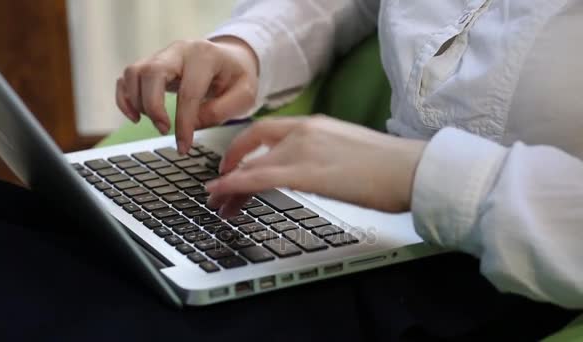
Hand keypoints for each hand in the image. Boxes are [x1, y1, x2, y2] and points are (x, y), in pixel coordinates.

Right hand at [116, 37, 258, 152]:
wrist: (231, 60)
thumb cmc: (237, 78)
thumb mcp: (245, 95)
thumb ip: (221, 111)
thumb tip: (191, 124)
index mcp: (205, 56)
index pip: (188, 92)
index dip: (183, 123)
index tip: (183, 146)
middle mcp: (179, 50)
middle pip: (152, 73)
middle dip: (154, 107)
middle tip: (164, 130)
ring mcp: (161, 55)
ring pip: (134, 73)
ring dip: (137, 103)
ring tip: (156, 122)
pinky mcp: (150, 64)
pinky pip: (126, 78)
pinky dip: (125, 98)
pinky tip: (136, 116)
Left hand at [206, 116, 426, 216]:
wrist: (411, 169)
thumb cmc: (388, 166)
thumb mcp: (348, 151)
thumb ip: (323, 154)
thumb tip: (313, 170)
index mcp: (315, 124)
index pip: (266, 130)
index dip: (242, 146)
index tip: (234, 164)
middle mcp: (304, 131)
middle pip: (252, 146)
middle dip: (231, 168)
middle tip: (219, 190)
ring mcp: (304, 150)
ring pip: (252, 165)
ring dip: (230, 186)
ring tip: (219, 205)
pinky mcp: (306, 173)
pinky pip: (259, 178)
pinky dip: (236, 186)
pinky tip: (224, 196)